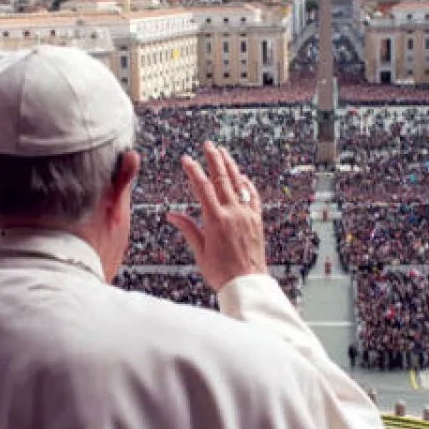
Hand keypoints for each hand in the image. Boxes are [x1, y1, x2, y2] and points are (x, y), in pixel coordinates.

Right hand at [168, 142, 267, 291]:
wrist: (247, 283)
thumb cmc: (221, 272)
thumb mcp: (200, 251)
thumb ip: (188, 229)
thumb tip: (171, 215)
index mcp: (216, 220)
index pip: (203, 188)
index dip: (194, 171)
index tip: (186, 159)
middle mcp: (233, 213)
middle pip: (222, 179)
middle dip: (214, 159)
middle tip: (208, 145)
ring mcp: (247, 215)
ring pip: (239, 184)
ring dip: (230, 166)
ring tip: (223, 152)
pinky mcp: (257, 220)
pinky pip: (253, 196)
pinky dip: (247, 184)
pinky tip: (242, 177)